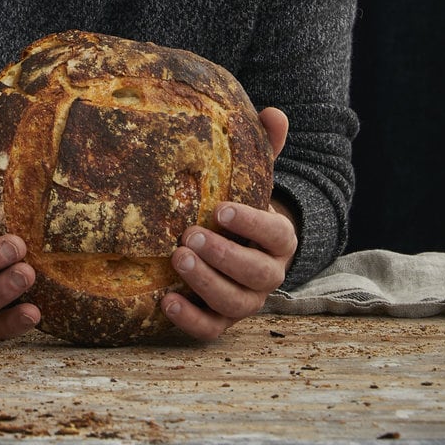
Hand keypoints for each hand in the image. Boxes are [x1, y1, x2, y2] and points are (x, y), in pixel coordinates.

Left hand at [160, 106, 298, 339]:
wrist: (241, 245)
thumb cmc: (243, 205)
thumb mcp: (255, 177)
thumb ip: (265, 148)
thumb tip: (275, 114)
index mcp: (279, 239)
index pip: (275, 234)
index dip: (251, 224)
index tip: (221, 208)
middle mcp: (268, 275)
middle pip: (256, 275)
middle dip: (224, 256)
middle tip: (189, 234)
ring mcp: (246, 300)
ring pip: (235, 304)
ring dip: (206, 283)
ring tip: (177, 258)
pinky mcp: (221, 319)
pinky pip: (211, 329)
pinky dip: (191, 320)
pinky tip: (165, 300)